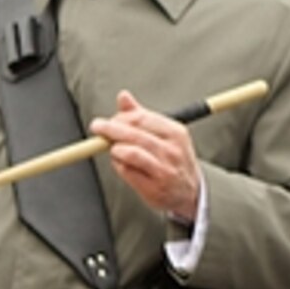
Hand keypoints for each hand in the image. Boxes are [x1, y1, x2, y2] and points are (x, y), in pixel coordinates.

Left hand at [92, 92, 200, 219]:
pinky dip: (118, 165)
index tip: (110, 119)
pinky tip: (120, 163)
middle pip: (133, 133)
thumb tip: (123, 97)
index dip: (121, 117)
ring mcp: (163, 170)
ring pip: (129, 152)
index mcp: (175, 132)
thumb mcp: (165, 134)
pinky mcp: (153, 187)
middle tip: (98, 127)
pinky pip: (127, 171)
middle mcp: (171, 150)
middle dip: (110, 129)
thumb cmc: (174, 159)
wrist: (190, 191)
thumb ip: (142, 115)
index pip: (141, 118)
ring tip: (113, 149)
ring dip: (115, 149)